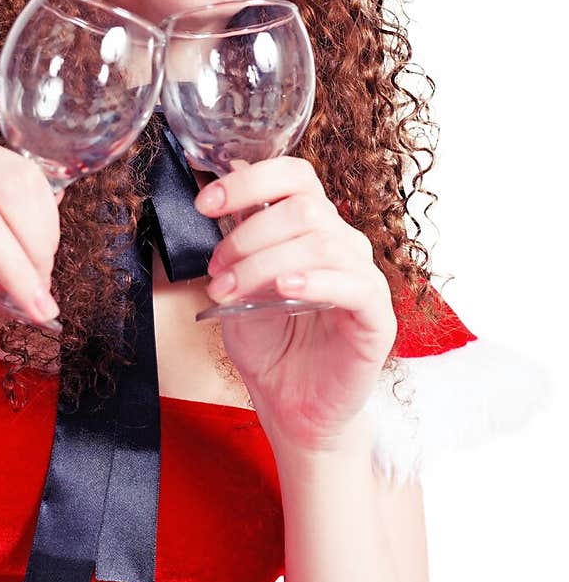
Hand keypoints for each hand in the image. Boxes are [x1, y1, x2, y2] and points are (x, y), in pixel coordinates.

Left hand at [196, 157, 395, 453]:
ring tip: (231, 290)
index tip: (205, 204)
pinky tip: (285, 289)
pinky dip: (315, 280)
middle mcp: (342, 244)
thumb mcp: (238, 286)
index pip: (294, 176)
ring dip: (264, 262)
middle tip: (217, 270)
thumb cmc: (269, 344)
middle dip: (247, 234)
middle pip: (303, 207)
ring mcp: (362, 277)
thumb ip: (235, 243)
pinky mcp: (376, 317)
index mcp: (311, 228)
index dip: (249, 181)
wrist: (290, 405)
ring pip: (321, 242)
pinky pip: (355, 284)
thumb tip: (218, 198)